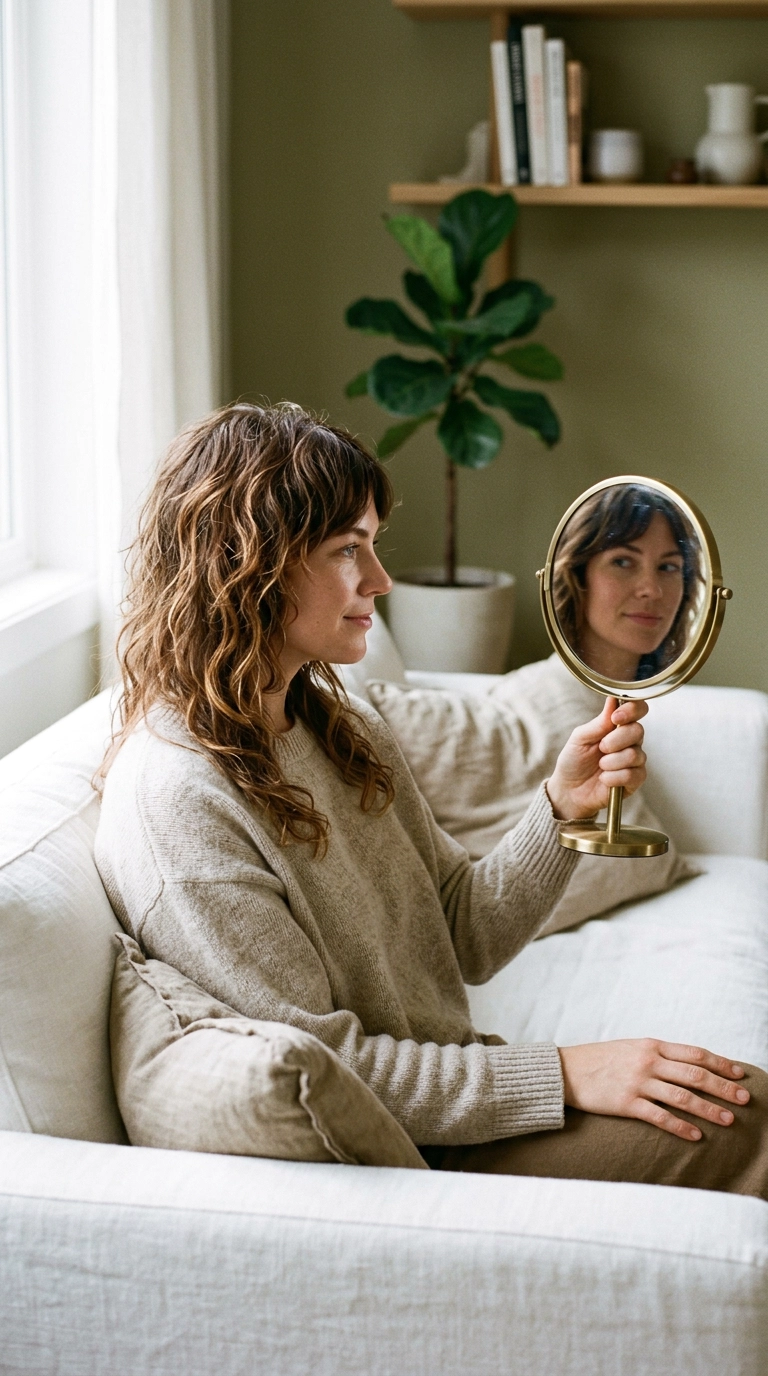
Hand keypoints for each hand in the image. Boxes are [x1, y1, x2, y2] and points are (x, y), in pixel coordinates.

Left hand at [545, 697, 646, 819]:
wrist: (569, 790)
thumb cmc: (574, 761)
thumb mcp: (580, 738)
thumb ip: (598, 722)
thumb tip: (612, 701)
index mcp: (618, 727)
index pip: (638, 710)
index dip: (632, 710)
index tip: (616, 717)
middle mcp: (630, 742)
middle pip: (638, 731)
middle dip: (616, 739)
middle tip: (601, 747)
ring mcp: (634, 761)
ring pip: (635, 754)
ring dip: (612, 761)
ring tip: (600, 765)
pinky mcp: (634, 781)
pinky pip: (632, 775)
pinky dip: (613, 777)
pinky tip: (604, 779)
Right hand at [559, 1039, 750, 1140]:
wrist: (566, 1070)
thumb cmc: (601, 1059)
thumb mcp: (632, 1048)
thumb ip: (658, 1055)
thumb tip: (689, 1064)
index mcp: (652, 1045)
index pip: (695, 1054)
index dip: (721, 1064)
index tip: (740, 1074)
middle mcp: (648, 1061)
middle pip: (695, 1075)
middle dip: (723, 1087)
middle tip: (745, 1099)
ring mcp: (638, 1082)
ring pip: (683, 1097)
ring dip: (709, 1109)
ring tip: (729, 1120)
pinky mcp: (626, 1103)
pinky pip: (660, 1117)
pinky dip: (681, 1127)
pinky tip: (696, 1135)